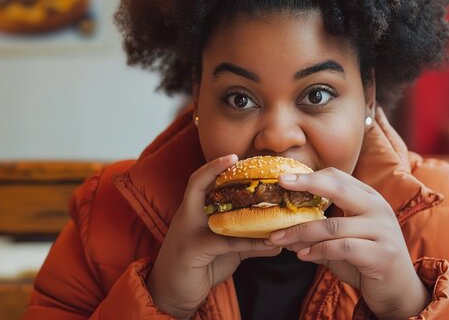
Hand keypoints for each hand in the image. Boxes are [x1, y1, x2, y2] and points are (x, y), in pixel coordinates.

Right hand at [147, 155, 281, 318]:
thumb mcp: (226, 250)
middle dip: (213, 169)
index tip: (234, 155)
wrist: (171, 294)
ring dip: (243, 208)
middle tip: (236, 158)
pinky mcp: (192, 251)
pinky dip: (250, 242)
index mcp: (193, 212)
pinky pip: (225, 242)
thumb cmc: (199, 267)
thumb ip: (247, 241)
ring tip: (268, 201)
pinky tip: (271, 244)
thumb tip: (277, 239)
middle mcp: (187, 217)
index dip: (214, 167)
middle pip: (195, 184)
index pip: (199, 181)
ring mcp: (187, 232)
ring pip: (212, 212)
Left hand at [268, 168, 429, 318]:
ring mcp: (382, 230)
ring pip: (333, 225)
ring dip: (301, 232)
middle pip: (338, 188)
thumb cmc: (367, 259)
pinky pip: (342, 248)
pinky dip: (318, 250)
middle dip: (307, 184)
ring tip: (280, 238)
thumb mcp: (343, 239)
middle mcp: (378, 209)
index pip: (338, 177)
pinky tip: (303, 255)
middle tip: (281, 185)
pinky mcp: (382, 254)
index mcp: (369, 198)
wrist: (399, 289)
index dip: (310, 175)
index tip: (283, 178)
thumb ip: (318, 232)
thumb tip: (282, 229)